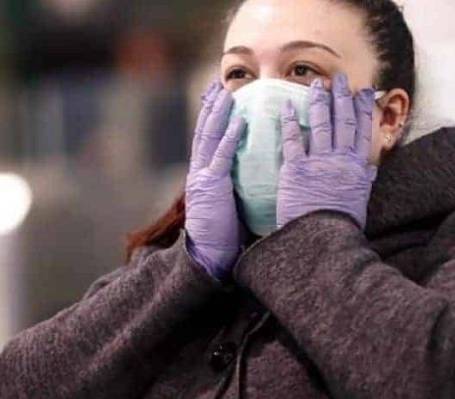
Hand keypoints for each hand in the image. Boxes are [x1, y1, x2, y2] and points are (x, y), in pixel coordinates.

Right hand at [185, 82, 246, 279]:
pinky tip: (239, 121)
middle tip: (218, 84)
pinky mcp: (211, 187)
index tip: (218, 97)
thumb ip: (235, 184)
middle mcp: (199, 171)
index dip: (212, 116)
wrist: (209, 256)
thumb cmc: (224, 235)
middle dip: (211, 106)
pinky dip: (229, 137)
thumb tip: (255, 171)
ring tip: (226, 93)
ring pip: (209, 137)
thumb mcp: (229, 203)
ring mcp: (203, 177)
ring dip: (218, 113)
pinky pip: (221, 157)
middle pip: (204, 130)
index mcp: (204, 175)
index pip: (207, 139)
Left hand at [276, 74, 376, 229]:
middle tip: (339, 79)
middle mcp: (340, 160)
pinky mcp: (296, 169)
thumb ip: (363, 181)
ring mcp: (319, 162)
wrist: (321, 240)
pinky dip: (291, 122)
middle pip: (343, 121)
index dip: (364, 108)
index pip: (363, 130)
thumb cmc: (340, 225)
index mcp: (357, 167)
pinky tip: (288, 106)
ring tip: (316, 84)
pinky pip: (293, 140)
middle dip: (342, 96)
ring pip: (321, 124)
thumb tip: (371, 168)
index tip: (365, 91)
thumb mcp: (359, 202)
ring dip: (319, 102)